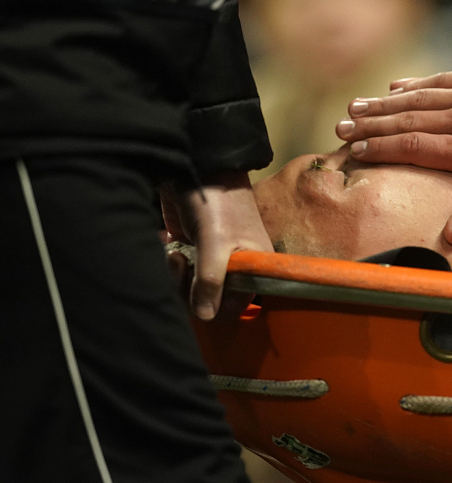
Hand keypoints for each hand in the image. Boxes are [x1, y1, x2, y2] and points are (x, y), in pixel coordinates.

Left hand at [160, 171, 272, 320]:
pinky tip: (168, 245)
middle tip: (181, 263)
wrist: (197, 166)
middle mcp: (233, 267)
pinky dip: (169, 263)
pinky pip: (178, 271)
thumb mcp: (216, 243)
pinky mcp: (191, 248)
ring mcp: (210, 258)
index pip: (233, 306)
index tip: (196, 287)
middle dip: (187, 288)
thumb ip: (210, 281)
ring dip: (174, 275)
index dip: (212, 304)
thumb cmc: (217, 203)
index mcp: (252, 268)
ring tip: (173, 253)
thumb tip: (205, 316)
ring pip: (188, 286)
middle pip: (206, 299)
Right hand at [337, 65, 451, 243]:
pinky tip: (396, 86)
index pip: (411, 148)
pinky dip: (416, 84)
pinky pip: (442, 80)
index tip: (354, 150)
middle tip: (340, 127)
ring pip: (419, 99)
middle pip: (406, 121)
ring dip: (384, 103)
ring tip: (356, 106)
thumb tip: (448, 236)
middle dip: (370, 125)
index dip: (379, 148)